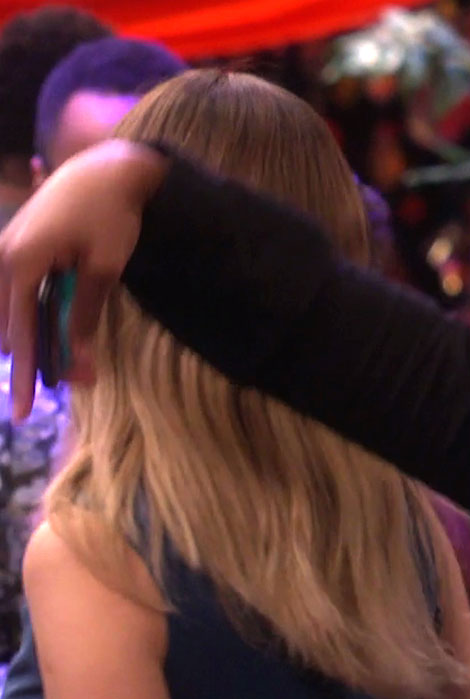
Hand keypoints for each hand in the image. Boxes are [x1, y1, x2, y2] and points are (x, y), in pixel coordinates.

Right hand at [0, 139, 168, 420]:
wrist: (107, 168)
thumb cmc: (111, 215)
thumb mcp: (105, 268)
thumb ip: (85, 313)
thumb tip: (76, 359)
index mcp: (21, 262)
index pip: (21, 331)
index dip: (25, 373)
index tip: (25, 410)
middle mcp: (5, 256)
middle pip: (12, 324)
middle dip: (33, 360)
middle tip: (51, 394)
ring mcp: (8, 249)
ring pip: (13, 311)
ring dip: (36, 339)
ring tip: (62, 369)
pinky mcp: (20, 246)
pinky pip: (20, 293)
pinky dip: (35, 317)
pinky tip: (50, 337)